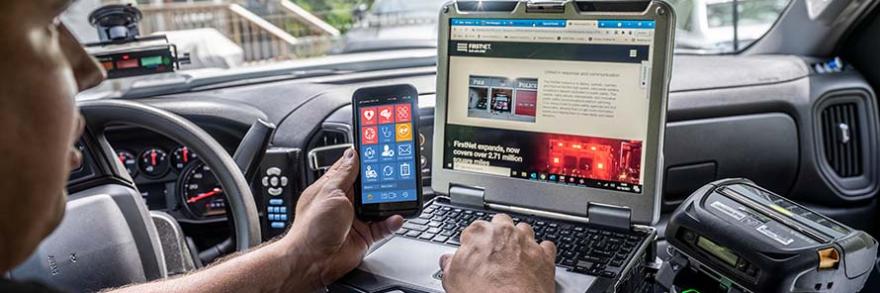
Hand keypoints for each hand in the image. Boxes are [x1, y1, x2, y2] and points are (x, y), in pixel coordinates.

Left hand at [283, 148, 403, 288]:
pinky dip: (391, 222)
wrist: (312, 261)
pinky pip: (384, 226)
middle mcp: (345, 202)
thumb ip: (344, 174)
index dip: (365, 158)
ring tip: (399, 195)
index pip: (352, 167)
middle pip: (369, 186)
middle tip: (396, 172)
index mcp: (333, 188)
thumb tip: (352, 154)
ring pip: (379, 205)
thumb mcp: (329, 192)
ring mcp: (356, 219)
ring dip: (389, 202)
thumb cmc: (312, 228)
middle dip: (382, 180)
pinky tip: (396, 217)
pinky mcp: (365, 235)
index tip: (379, 150)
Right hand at [440, 214, 556, 292]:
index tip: (473, 252)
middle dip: (498, 233)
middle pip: (501, 223)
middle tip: (494, 251)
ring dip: (520, 239)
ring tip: (515, 255)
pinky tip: (535, 261)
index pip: (473, 229)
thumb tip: (447, 260)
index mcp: (479, 233)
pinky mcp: (545, 256)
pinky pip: (546, 246)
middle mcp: (504, 232)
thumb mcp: (453, 280)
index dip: (473, 242)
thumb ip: (449, 264)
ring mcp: (527, 242)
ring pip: (524, 230)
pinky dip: (541, 252)